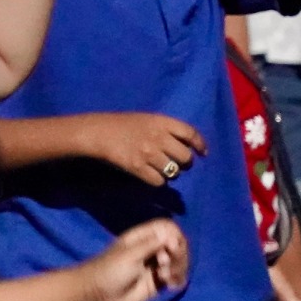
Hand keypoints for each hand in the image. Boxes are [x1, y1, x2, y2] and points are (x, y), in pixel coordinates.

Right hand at [81, 112, 206, 186]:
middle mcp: (158, 137)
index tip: (202, 153)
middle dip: (185, 163)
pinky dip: (157, 181)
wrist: (98, 133)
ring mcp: (148, 153)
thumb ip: (165, 129)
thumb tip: (184, 144)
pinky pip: (158, 181)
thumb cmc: (121, 124)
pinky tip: (150, 176)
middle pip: (185, 157)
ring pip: (173, 171)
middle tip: (178, 164)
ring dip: (171, 174)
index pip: (190, 133)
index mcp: (161, 122)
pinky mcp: (138, 168)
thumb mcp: (146, 119)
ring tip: (162, 170)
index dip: (200, 144)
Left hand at [82, 219, 188, 300]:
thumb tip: (172, 236)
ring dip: (178, 268)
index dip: (174, 236)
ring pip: (179, 261)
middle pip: (177, 244)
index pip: (168, 228)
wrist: (99, 294)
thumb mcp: (130, 255)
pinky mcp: (158, 282)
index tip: (171, 248)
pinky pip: (176, 277)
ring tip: (164, 278)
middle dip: (178, 254)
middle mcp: (152, 249)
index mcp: (142, 237)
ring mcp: (156, 265)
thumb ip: (151, 245)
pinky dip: (178, 280)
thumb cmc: (110, 270)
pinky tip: (171, 286)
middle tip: (164, 264)